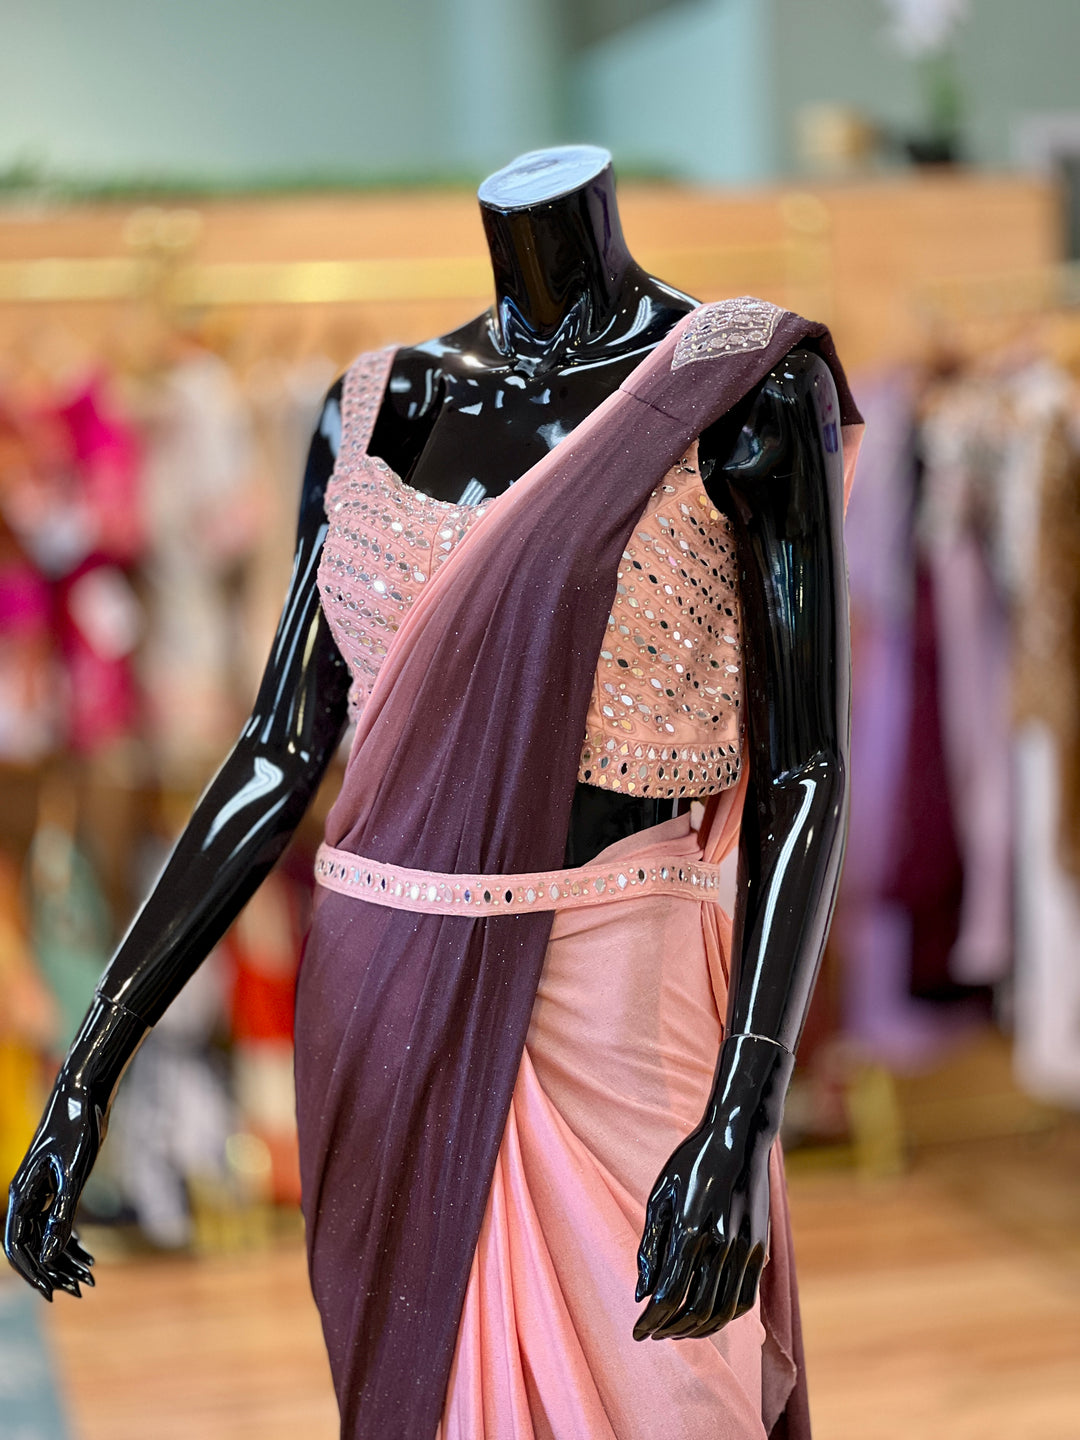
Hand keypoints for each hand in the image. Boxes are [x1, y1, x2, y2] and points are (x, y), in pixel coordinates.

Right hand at [5, 1082, 100, 1300]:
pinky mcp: (57, 1179)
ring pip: (46, 1232)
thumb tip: (49, 1255)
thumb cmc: (77, 1127)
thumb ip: (61, 1214)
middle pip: (32, 1244)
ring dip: (65, 1256)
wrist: (85, 1090)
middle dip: (53, 1269)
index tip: (52, 1294)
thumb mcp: (73, 1174)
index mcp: (22, 1193)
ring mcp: (41, 1187)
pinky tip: (87, 1250)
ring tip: (90, 1276)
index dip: (33, 1272)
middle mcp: (27, 1193)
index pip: (17, 1245)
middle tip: (82, 1289)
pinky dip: (70, 1236)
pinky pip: (56, 1217)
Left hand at [633, 1032, 793, 1340]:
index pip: (669, 1295)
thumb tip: (641, 1294)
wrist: (738, 1136)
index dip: (651, 1320)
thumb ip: (650, 1247)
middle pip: (695, 1311)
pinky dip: (724, 1317)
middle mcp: (721, 1244)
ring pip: (723, 1312)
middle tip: (653, 1332)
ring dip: (698, 1330)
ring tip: (676, 1329)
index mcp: (690, 1229)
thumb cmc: (691, 1162)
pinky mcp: (761, 1249)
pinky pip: (745, 1299)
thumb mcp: (660, 1196)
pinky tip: (706, 1315)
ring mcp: (746, 1248)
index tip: (637, 1332)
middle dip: (670, 1329)